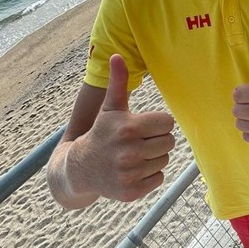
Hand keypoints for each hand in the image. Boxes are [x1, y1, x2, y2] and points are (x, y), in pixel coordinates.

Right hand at [72, 54, 174, 201]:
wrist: (80, 168)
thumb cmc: (101, 133)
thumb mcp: (110, 108)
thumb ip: (118, 83)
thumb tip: (116, 55)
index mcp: (128, 128)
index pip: (167, 122)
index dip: (157, 123)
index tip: (143, 126)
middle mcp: (129, 152)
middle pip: (169, 142)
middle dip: (157, 140)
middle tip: (140, 141)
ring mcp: (130, 173)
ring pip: (164, 160)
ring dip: (153, 158)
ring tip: (134, 155)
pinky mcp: (131, 192)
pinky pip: (158, 178)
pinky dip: (149, 175)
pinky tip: (133, 170)